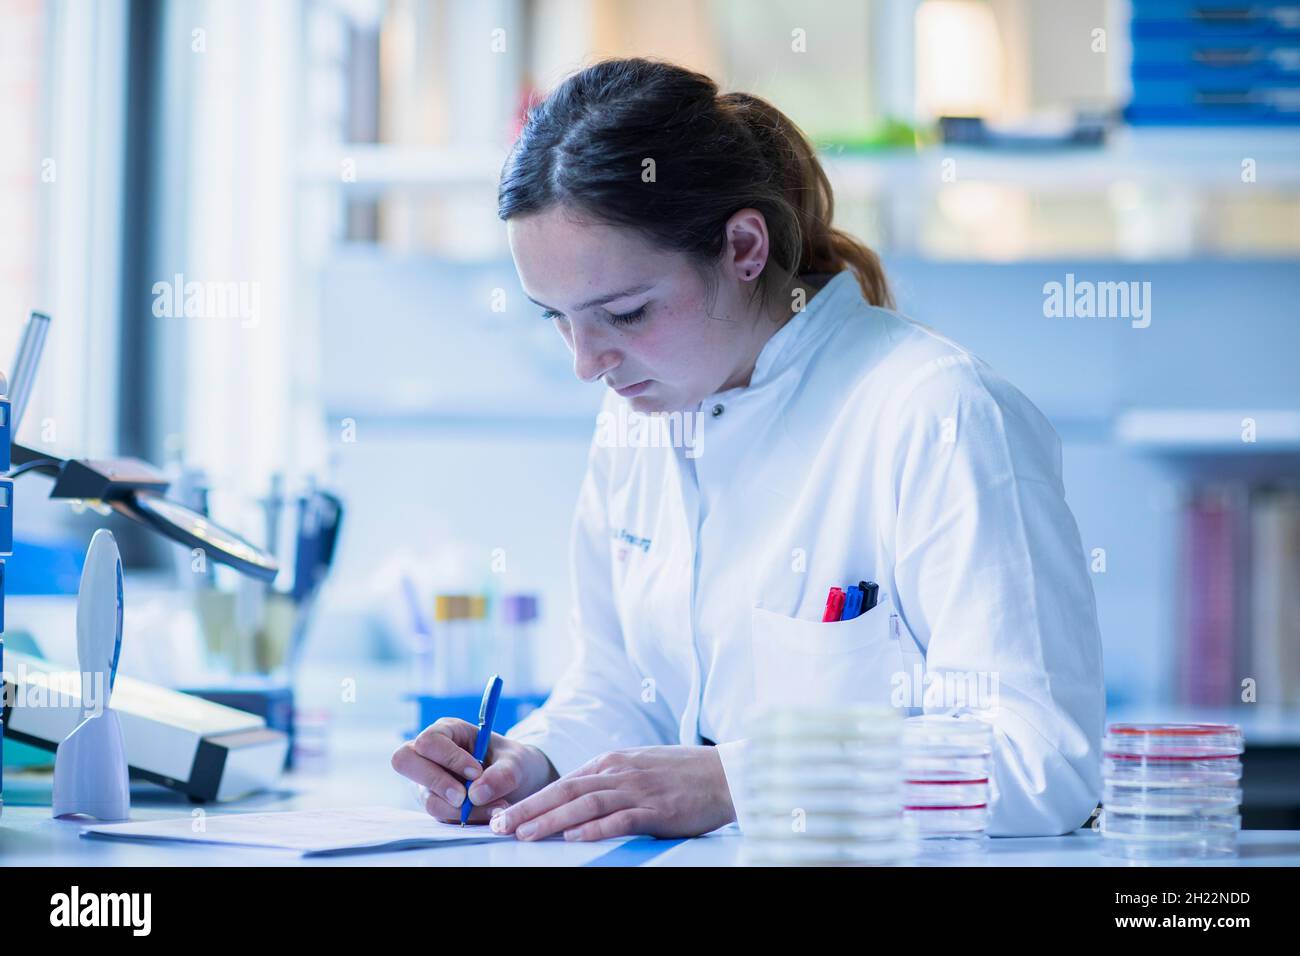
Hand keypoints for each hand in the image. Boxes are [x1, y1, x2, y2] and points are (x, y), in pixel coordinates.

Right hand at [391, 717, 556, 823]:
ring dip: (461, 809)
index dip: (448, 757)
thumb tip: (476, 794)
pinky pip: (442, 817)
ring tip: (495, 808)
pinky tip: (489, 814)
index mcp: (447, 731)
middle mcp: (431, 755)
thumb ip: (502, 774)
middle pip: (404, 761)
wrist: (520, 783)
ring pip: (428, 798)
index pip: (429, 741)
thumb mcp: (517, 762)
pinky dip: (466, 819)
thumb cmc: (513, 762)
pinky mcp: (437, 804)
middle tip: (464, 797)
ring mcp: (429, 782)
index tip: (476, 772)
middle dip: (436, 782)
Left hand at [488, 745, 735, 840]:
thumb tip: (575, 801)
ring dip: (551, 820)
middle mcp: (619, 773)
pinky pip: (620, 819)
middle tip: (500, 825)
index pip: (563, 782)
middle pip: (565, 791)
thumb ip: (608, 781)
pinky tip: (574, 837)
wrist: (725, 774)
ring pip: (585, 804)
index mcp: (612, 762)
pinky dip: (595, 828)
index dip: (531, 799)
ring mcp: (638, 791)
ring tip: (525, 834)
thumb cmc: (682, 774)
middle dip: (529, 809)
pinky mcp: (657, 810)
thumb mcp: (638, 768)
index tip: (504, 815)